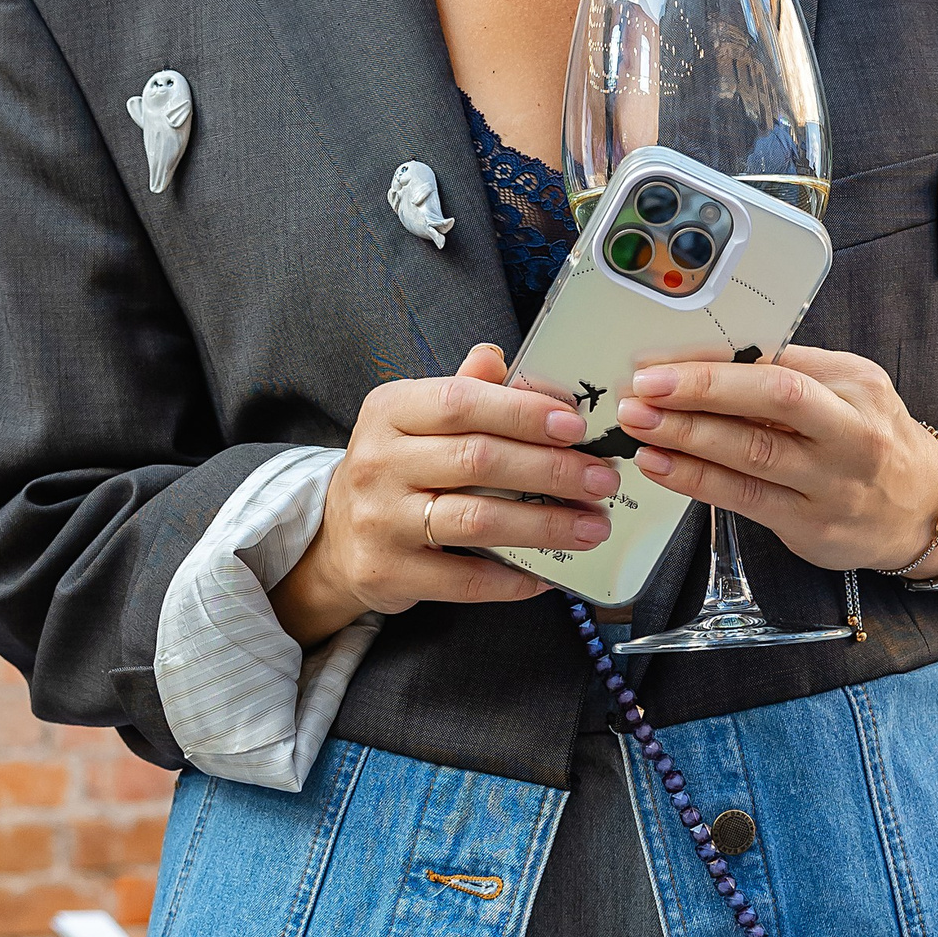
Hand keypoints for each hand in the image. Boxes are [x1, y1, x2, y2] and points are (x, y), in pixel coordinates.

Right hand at [273, 342, 620, 643]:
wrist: (337, 541)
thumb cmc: (396, 471)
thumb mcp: (415, 421)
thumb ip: (462, 392)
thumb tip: (500, 358)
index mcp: (390, 412)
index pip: (461, 401)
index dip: (522, 412)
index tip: (575, 427)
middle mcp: (379, 462)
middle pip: (478, 460)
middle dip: (551, 469)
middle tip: (600, 479)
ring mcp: (380, 520)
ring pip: (477, 520)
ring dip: (545, 524)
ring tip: (591, 526)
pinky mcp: (388, 572)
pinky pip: (465, 579)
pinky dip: (513, 579)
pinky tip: (548, 574)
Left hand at [617, 347, 937, 574]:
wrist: (922, 510)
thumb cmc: (873, 439)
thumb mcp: (852, 389)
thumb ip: (794, 372)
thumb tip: (712, 357)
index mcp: (856, 385)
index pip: (779, 364)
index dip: (717, 364)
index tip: (665, 360)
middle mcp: (849, 433)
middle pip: (773, 402)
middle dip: (701, 392)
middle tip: (644, 388)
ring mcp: (831, 484)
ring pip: (752, 455)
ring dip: (688, 438)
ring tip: (641, 426)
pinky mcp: (811, 526)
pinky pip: (745, 499)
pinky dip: (697, 481)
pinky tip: (662, 466)